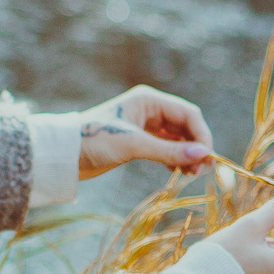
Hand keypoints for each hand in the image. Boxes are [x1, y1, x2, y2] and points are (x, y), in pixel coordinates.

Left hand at [75, 85, 213, 179]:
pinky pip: (166, 146)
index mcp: (149, 100)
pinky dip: (174, 158)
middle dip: (195, 146)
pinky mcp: (139, 140)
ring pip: (177, 138)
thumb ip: (169, 150)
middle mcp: (150, 109)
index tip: (207, 158)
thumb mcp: (134, 145)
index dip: (202, 135)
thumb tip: (203, 155)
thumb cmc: (96, 141)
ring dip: (186, 154)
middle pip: (185, 126)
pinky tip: (176, 171)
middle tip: (200, 170)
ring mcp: (145, 124)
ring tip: (189, 174)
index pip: (188, 114)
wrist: (65, 154)